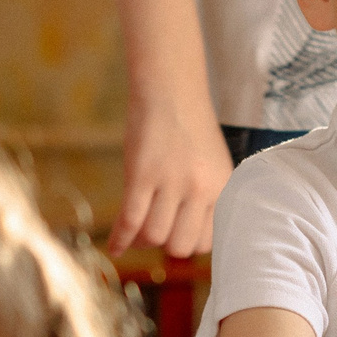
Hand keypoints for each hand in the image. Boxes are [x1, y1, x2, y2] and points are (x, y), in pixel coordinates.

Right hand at [112, 98, 234, 256]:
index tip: (174, 236)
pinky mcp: (143, 174)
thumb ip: (206, 199)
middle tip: (153, 233)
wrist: (170, 89)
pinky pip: (130, 219)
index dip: (187, 243)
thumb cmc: (188, 127)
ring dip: (141, 240)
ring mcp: (172, 182)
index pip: (207, 241)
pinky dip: (120, 239)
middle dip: (165, 245)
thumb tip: (182, 241)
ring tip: (134, 232)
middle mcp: (201, 189)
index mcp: (222, 188)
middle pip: (181, 245)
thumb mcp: (212, 165)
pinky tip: (114, 247)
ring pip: (155, 236)